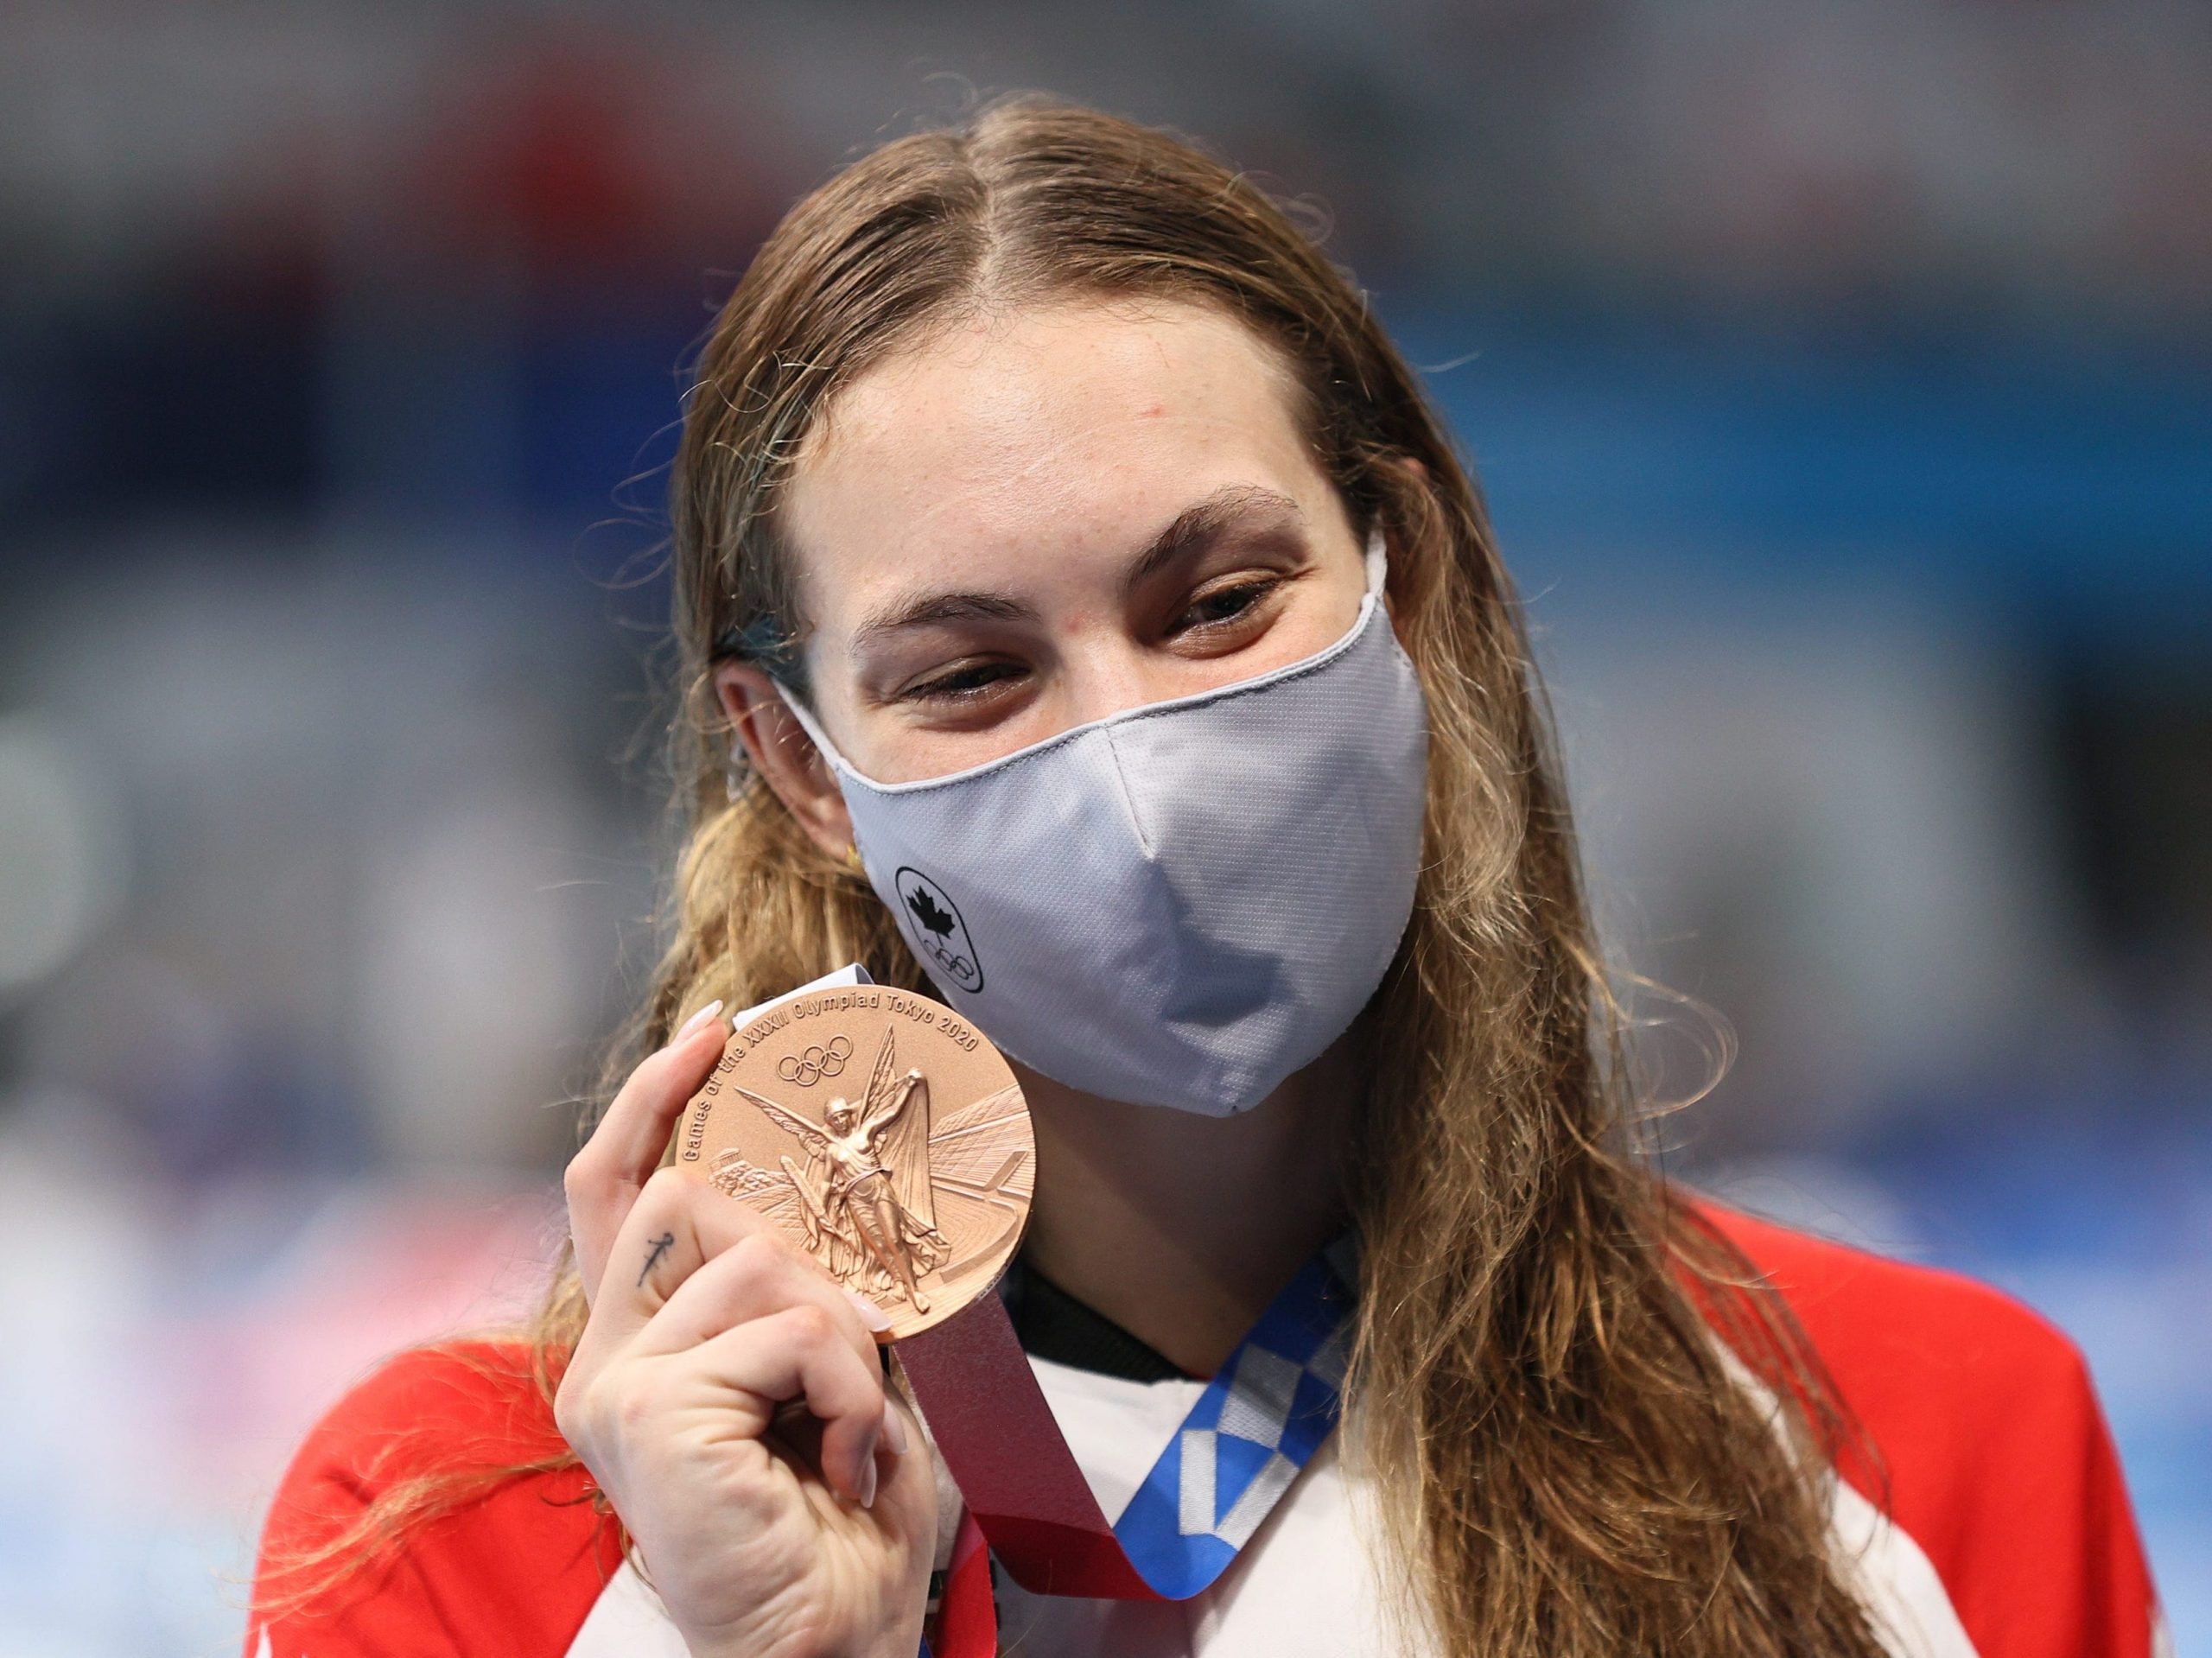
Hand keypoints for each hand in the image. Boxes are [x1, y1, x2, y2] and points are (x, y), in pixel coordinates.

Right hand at [558, 1006, 933, 1657]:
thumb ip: (792, 1286)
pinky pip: (787, 1326)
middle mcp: (606, 1361)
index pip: (616, 1187)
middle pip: (692, 1197)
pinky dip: (848, 1384)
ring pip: (758, 1258)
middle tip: (852, 1350)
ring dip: (844, 1338)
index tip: (717, 1030)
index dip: (656, 1098)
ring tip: (851, 1429)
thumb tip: (820, 1179)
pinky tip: (842, 1459)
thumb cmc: (841, 1515)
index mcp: (641, 1346)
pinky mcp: (646, 1410)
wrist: (833, 1640)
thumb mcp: (825, 1369)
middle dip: (803, 1254)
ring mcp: (615, 1386)